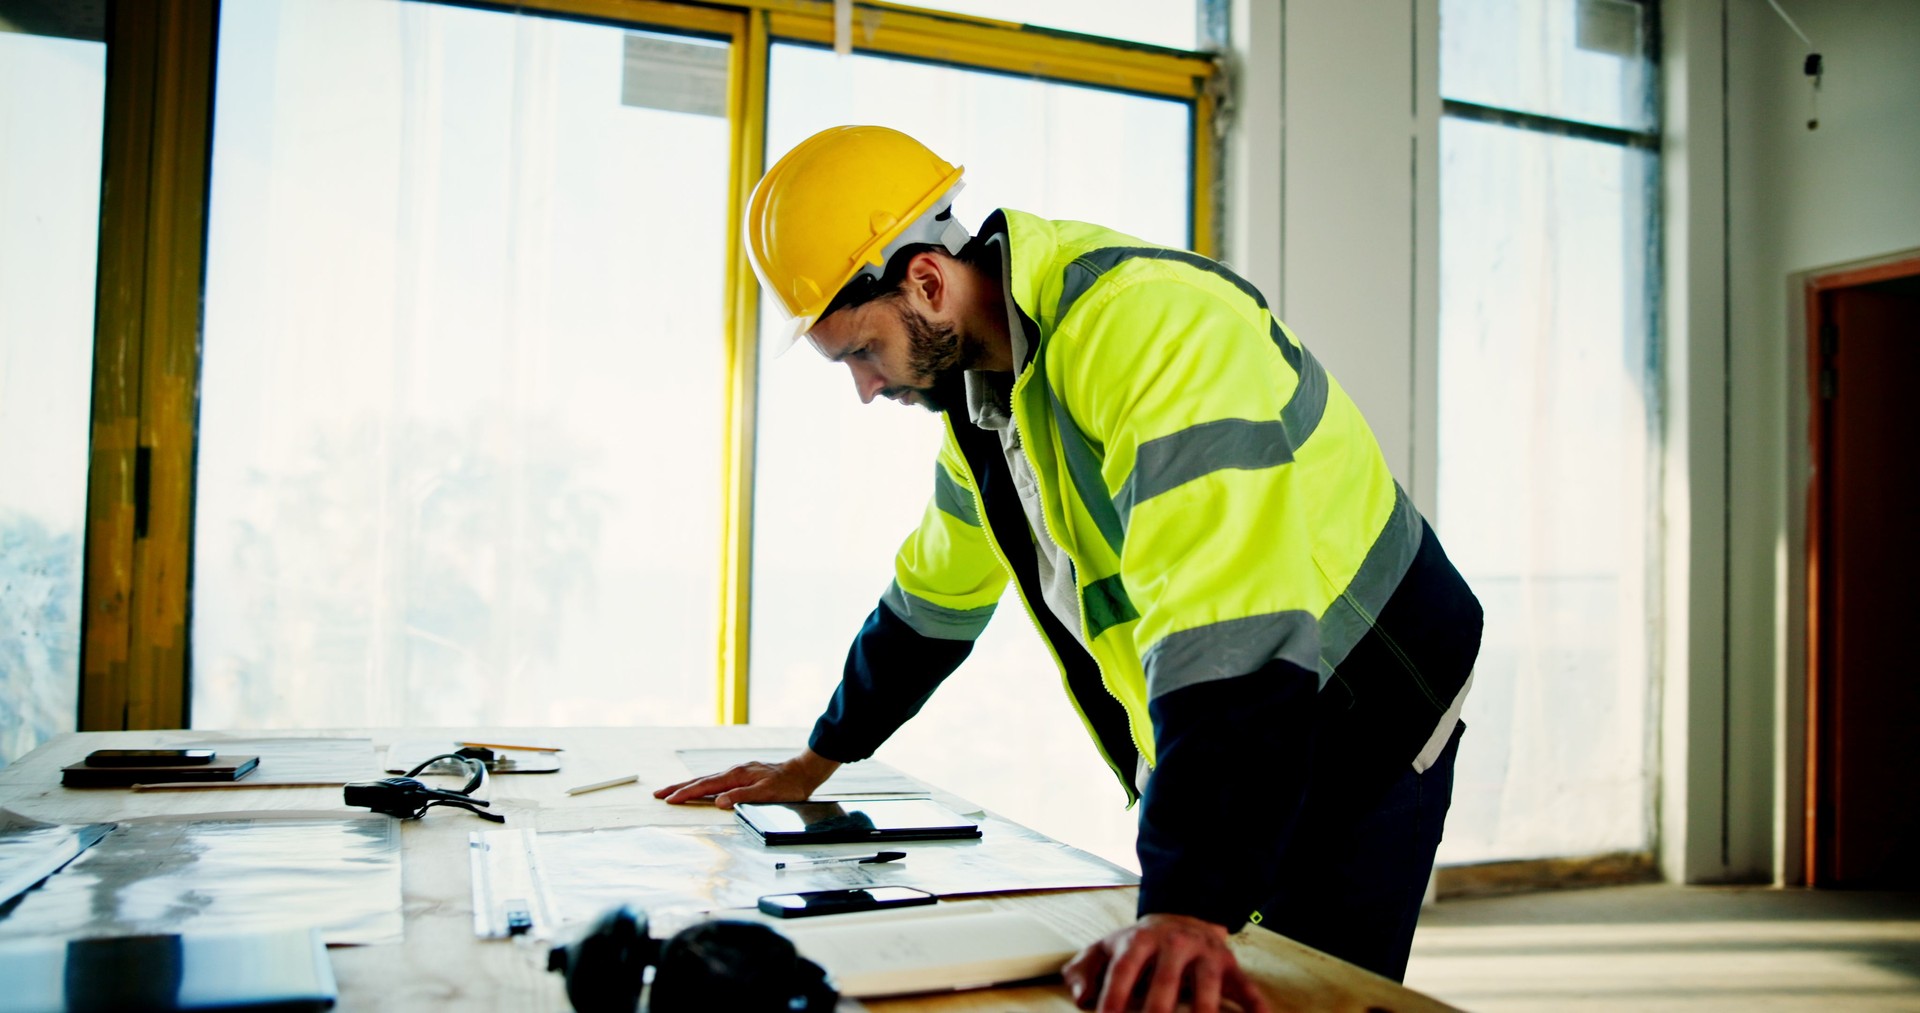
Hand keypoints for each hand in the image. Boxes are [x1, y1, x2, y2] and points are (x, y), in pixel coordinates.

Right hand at [652, 749, 840, 808]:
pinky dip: (701, 785)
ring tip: (671, 792)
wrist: (802, 772)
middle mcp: (733, 772)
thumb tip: (719, 802)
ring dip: (687, 786)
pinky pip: (715, 780)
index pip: (705, 786)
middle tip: (658, 794)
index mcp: (736, 776)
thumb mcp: (767, 794)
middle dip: (678, 788)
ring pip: (706, 780)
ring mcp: (736, 772)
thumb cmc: (787, 786)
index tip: (669, 800)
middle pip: (700, 781)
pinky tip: (698, 788)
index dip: (686, 794)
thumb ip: (742, 797)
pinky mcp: (741, 775)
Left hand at [1062, 913, 1271, 1012]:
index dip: (1114, 997)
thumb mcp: (1105, 949)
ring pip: (1208, 986)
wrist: (1183, 916)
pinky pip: (1246, 988)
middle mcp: (1175, 944)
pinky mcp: (1230, 967)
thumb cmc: (1138, 945)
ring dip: (1203, 1012)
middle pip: (1167, 981)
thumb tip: (1079, 997)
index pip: (1125, 970)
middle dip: (1159, 1010)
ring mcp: (1206, 955)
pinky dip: (1255, 1006)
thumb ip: (1083, 970)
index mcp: (1140, 940)